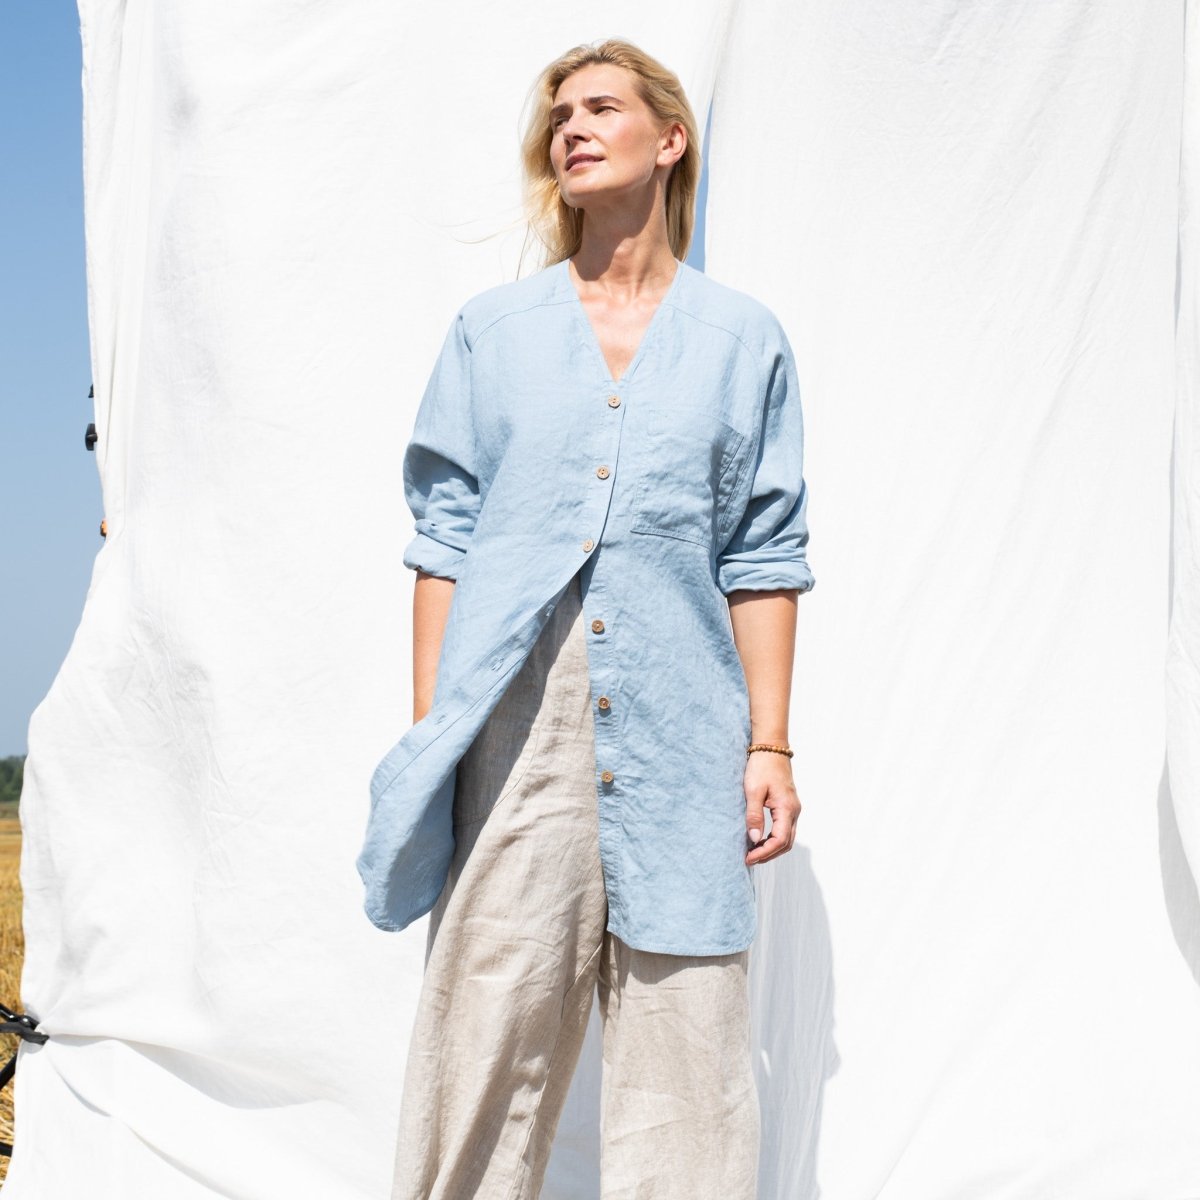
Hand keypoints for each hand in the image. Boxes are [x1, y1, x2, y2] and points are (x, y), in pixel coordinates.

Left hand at [744, 751, 801, 865]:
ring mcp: (793, 809)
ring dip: (771, 848)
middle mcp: (794, 811)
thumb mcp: (753, 791)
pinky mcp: (788, 806)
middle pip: (786, 843)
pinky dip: (773, 839)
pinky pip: (784, 829)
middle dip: (768, 855)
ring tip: (753, 852)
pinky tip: (759, 839)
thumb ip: (754, 815)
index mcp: (787, 809)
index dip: (764, 853)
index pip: (779, 840)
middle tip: (749, 859)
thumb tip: (754, 839)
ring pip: (786, 838)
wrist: (771, 748)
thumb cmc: (761, 766)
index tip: (748, 858)